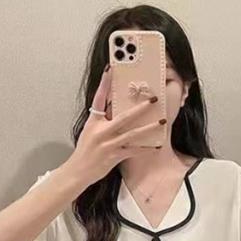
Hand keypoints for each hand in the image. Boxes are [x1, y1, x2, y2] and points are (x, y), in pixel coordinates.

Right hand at [65, 64, 164, 185]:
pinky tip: (157, 146)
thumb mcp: (91, 129)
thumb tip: (114, 106)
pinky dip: (145, 149)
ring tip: (162, 122)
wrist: (79, 170)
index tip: (111, 70)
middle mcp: (101, 131)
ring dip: (149, 128)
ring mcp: (108, 144)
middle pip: (123, 116)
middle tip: (153, 99)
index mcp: (94, 121)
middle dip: (140, 108)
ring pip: (132, 134)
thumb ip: (102, 117)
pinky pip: (133, 151)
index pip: (99, 98)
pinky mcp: (114, 156)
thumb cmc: (86, 149)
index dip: (105, 84)